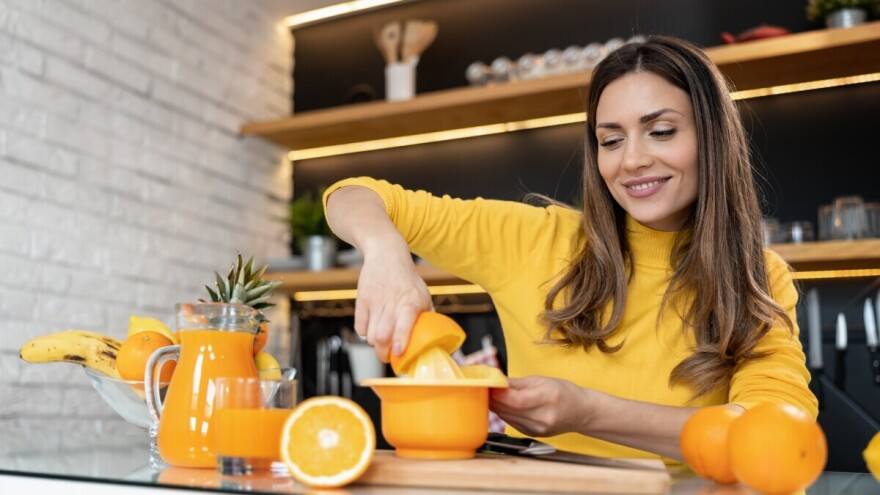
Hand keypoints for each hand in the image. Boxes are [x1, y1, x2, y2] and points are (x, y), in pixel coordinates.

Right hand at [354, 248, 432, 362]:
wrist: (386, 254)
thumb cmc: (408, 279)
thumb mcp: (423, 294)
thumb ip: (427, 316)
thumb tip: (434, 339)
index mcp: (412, 301)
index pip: (405, 322)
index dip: (401, 340)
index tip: (399, 353)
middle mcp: (392, 302)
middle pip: (382, 336)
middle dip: (384, 354)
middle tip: (389, 357)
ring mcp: (375, 301)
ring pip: (370, 335)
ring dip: (376, 344)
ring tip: (382, 342)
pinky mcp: (361, 300)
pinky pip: (360, 327)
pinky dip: (366, 333)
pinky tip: (373, 329)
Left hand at [490, 375, 590, 437]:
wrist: (581, 412)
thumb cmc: (563, 392)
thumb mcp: (541, 380)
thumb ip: (516, 383)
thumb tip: (495, 381)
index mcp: (547, 399)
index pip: (515, 400)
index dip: (498, 393)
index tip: (487, 385)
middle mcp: (542, 417)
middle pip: (508, 410)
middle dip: (493, 399)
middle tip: (484, 388)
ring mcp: (537, 429)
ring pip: (507, 418)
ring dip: (496, 407)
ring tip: (491, 395)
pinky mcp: (532, 434)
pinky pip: (512, 423)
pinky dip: (505, 413)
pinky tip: (503, 406)